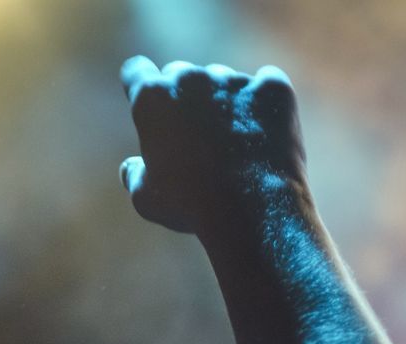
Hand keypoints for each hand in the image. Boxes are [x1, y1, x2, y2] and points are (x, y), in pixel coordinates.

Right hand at [119, 57, 306, 234]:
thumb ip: (134, 175)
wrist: (251, 210)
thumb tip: (132, 167)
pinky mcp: (273, 87)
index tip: (150, 101)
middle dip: (184, 97)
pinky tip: (266, 129)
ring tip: (235, 144)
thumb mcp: (146, 199)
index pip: (136, 71)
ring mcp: (233, 79)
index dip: (140, 84)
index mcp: (151, 98)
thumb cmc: (190, 206)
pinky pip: (267, 83)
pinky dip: (265, 101)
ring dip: (224, 101)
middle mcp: (190, 77)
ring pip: (223, 81)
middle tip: (196, 135)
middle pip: (181, 74)